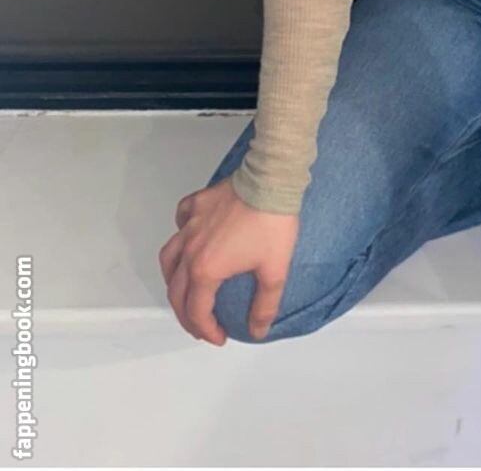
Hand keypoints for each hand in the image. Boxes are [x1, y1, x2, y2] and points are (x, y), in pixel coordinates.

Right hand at [158, 177, 299, 344]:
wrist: (271, 180)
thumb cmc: (273, 223)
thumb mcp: (275, 271)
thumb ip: (265, 306)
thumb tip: (258, 330)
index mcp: (206, 270)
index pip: (197, 312)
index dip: (206, 330)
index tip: (220, 337)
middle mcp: (190, 250)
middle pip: (176, 292)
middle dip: (186, 315)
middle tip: (200, 325)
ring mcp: (191, 225)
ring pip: (169, 258)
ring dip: (173, 279)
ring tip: (185, 289)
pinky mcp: (197, 203)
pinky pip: (179, 221)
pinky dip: (180, 235)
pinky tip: (189, 239)